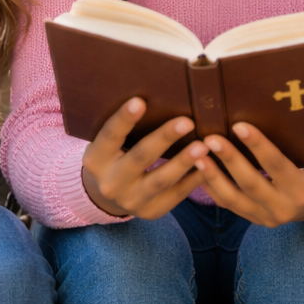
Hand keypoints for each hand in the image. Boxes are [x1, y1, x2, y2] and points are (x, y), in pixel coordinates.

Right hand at [81, 97, 209, 218]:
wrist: (109, 194)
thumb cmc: (116, 154)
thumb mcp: (111, 142)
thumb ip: (127, 125)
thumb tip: (158, 92)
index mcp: (96, 159)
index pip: (110, 136)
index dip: (124, 119)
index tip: (140, 101)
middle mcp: (110, 183)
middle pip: (139, 158)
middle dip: (164, 139)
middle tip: (187, 121)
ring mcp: (130, 201)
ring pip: (160, 181)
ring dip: (183, 162)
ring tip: (203, 146)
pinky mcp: (150, 212)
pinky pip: (175, 196)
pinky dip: (192, 180)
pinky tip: (208, 165)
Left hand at [193, 116, 303, 225]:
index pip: (276, 167)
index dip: (258, 147)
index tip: (240, 125)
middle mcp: (282, 209)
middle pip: (249, 183)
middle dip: (228, 159)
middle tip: (209, 135)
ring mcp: (264, 217)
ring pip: (231, 197)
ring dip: (212, 174)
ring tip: (196, 150)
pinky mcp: (251, 218)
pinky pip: (227, 203)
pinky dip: (210, 184)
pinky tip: (196, 164)